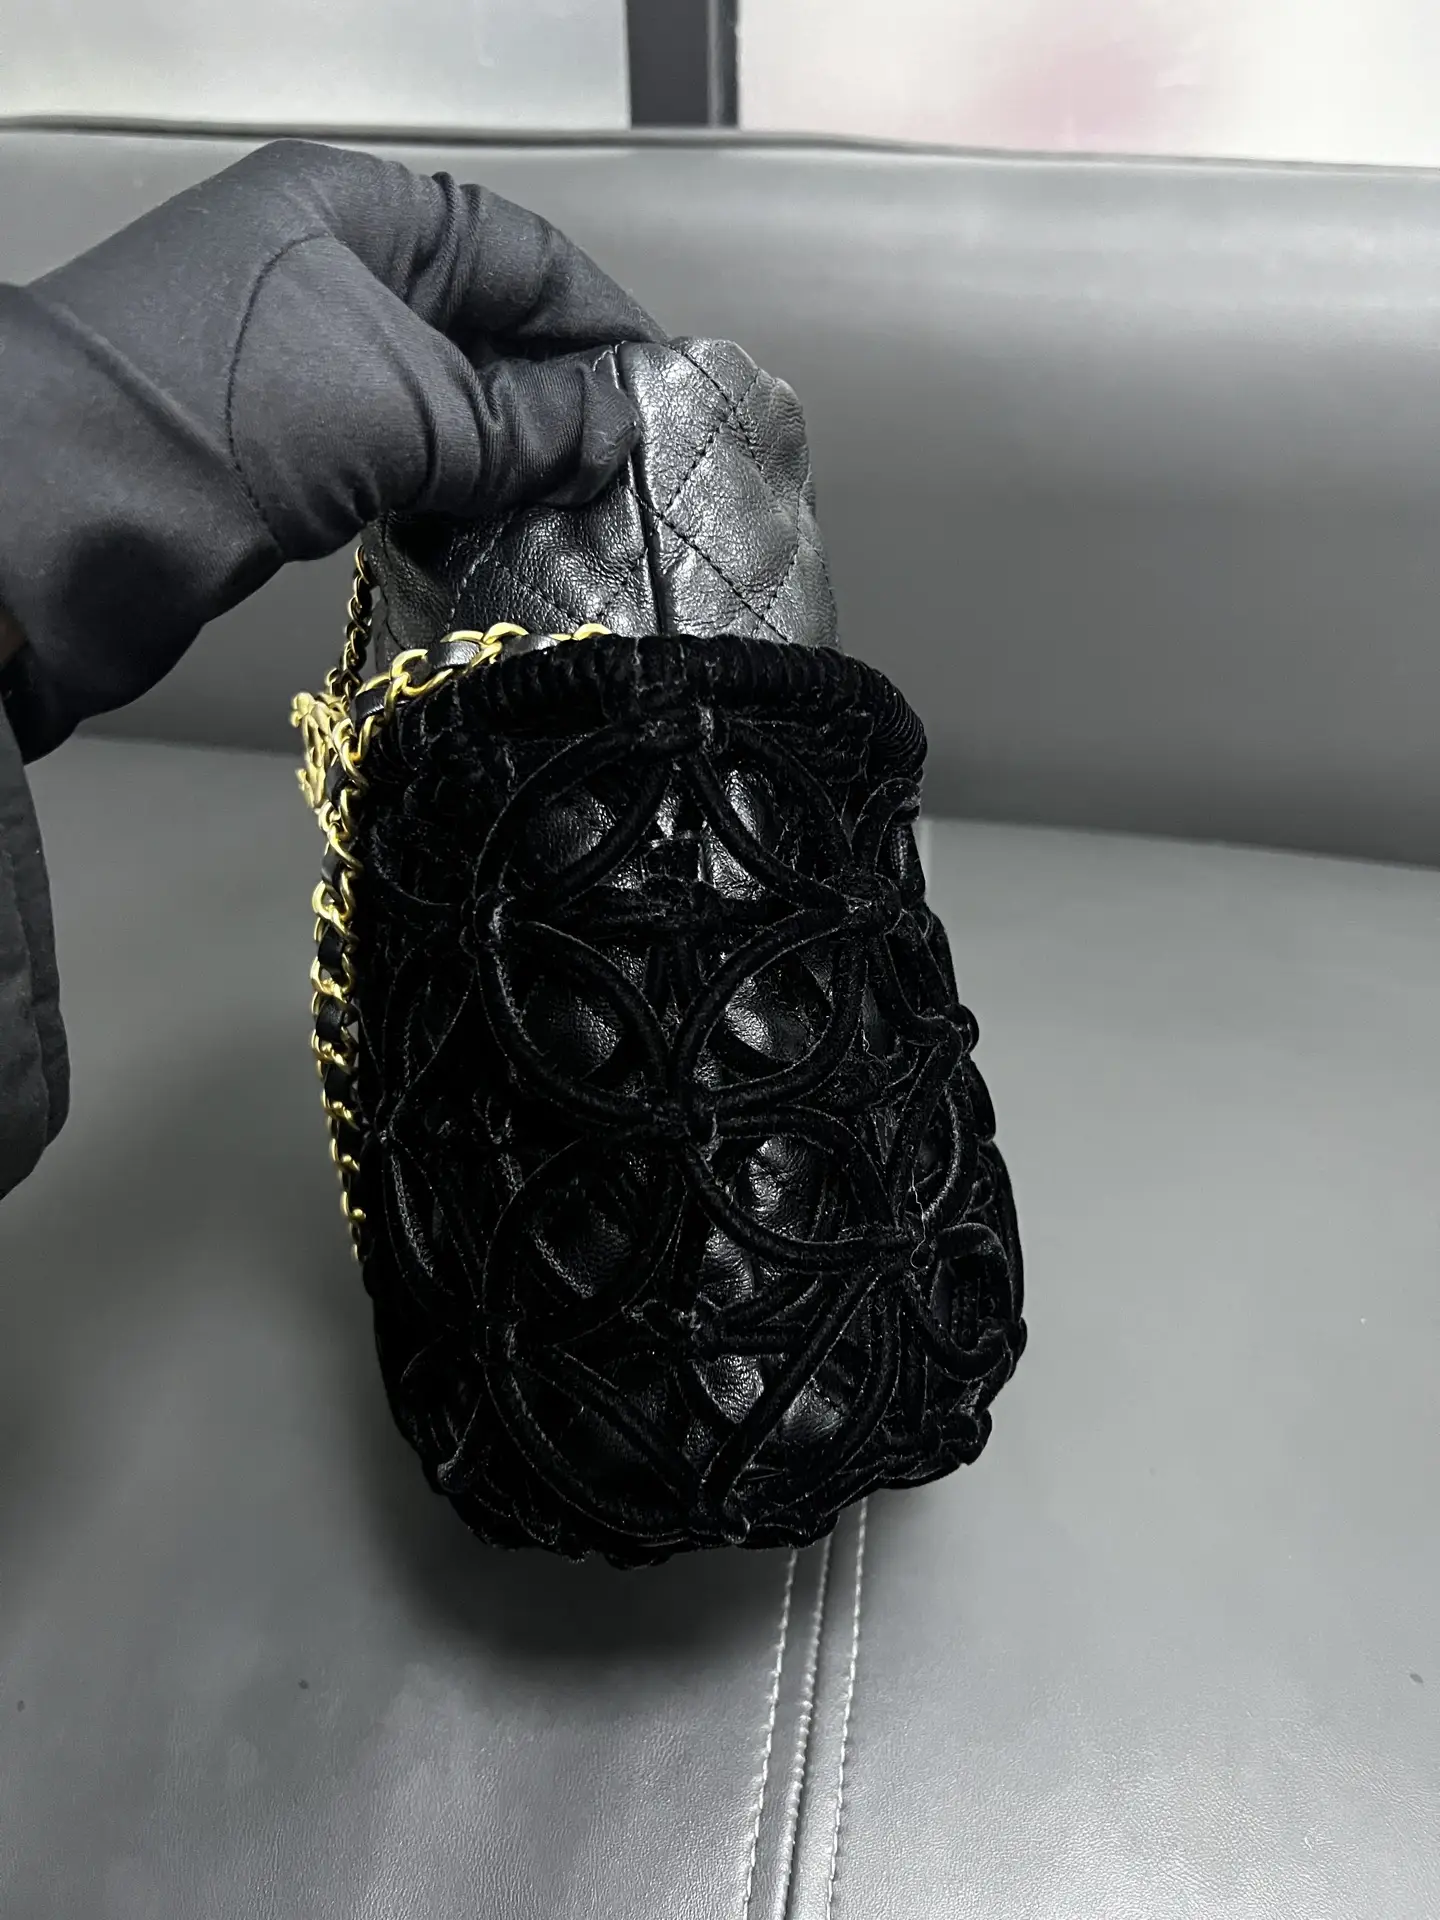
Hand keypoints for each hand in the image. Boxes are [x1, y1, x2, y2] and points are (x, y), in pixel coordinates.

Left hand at [0, 139, 663, 758]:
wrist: (73, 513)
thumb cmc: (234, 410)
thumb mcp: (414, 404)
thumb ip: (530, 423)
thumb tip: (616, 431)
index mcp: (360, 211)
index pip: (520, 252)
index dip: (601, 323)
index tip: (664, 392)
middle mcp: (331, 272)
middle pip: (484, 329)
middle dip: (563, 401)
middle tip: (631, 473)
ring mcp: (303, 363)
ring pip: (444, 406)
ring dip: (512, 462)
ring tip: (580, 515)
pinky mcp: (284, 450)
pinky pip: (400, 463)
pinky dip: (455, 498)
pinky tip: (500, 535)